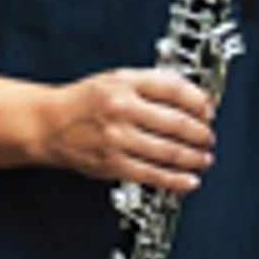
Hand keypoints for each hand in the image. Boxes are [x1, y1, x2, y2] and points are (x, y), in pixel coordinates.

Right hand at [41, 67, 216, 192]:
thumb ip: (152, 82)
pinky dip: (175, 180)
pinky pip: (151, 175)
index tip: (208, 110)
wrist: (49, 124)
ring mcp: (117, 139)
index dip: (199, 101)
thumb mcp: (118, 78)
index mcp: (126, 84)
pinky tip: (188, 180)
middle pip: (176, 122)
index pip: (174, 90)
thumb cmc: (84, 100)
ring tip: (204, 158)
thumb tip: (191, 95)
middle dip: (200, 133)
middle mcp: (122, 110)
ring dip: (193, 157)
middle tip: (209, 137)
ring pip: (168, 151)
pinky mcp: (112, 164)